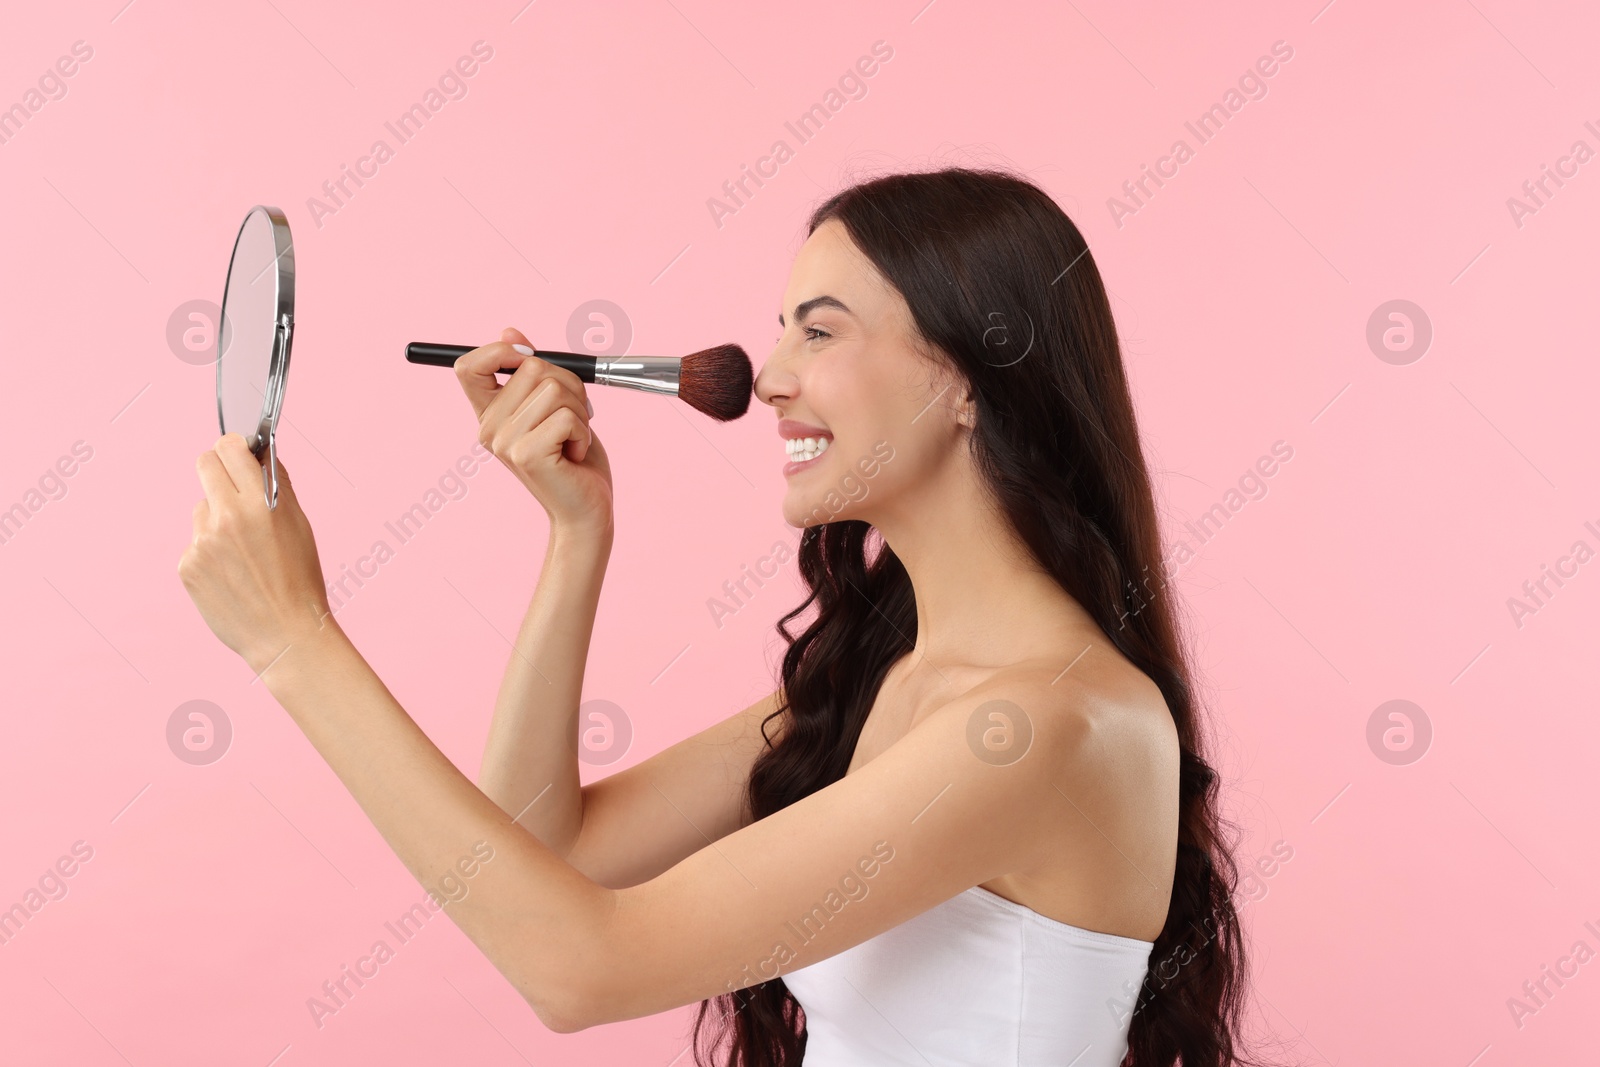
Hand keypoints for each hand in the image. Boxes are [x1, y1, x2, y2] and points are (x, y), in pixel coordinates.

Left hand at [179, 435, 338, 674]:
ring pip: (201, 508)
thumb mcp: (300, 526)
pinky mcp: (187, 565)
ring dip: (216, 518)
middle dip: (217, 470)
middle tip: (232, 487)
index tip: (240, 455)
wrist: (286, 635)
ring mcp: (202, 542)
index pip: (229, 448)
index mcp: (260, 502)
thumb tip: (260, 456)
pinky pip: (195, 542)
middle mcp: (227, 517)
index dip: (235, 448)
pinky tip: (231, 573)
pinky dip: (210, 552)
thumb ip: (278, 486)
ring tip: (242, 551)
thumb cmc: (300, 581)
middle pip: (204, 465)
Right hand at [456, 326, 613, 532]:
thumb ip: (532, 374)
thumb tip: (510, 332)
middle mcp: (489, 428)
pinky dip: (583, 433)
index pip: (468, 366)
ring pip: (555, 388)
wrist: (584, 511)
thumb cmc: (573, 459)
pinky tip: (575, 455)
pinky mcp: (526, 455)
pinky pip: (567, 415)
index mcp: (489, 414)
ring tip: (573, 439)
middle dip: (569, 385)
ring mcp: (504, 442)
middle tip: (572, 418)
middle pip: (532, 366)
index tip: (529, 358)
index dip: (500, 351)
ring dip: (580, 412)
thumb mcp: (553, 408)